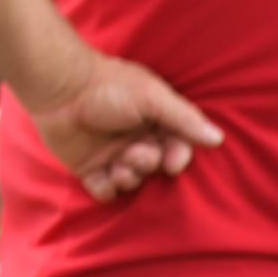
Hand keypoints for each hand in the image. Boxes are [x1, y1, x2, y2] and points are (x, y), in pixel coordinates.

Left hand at [16, 53, 222, 201]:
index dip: (177, 158)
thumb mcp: (152, 97)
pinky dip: (106, 190)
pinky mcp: (87, 166)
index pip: (177, 147)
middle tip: (135, 154)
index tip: (171, 162)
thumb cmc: (108, 86)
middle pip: (155, 166)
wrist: (60, 87)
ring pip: (132, 180)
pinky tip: (103, 178)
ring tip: (119, 165)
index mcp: (154, 122)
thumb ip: (184, 118)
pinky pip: (103, 190)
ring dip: (129, 178)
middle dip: (148, 165)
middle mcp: (135, 139)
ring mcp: (111, 154)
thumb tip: (217, 138)